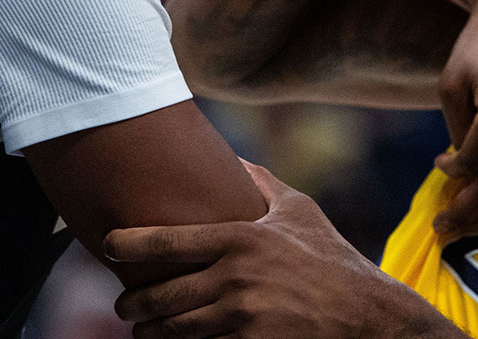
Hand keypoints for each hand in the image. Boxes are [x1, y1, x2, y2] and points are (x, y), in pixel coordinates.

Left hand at [106, 161, 459, 338]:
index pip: (166, 241)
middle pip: (159, 297)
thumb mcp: (300, 211)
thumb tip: (234, 156)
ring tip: (143, 330)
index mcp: (240, 239)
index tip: (107, 245)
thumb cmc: (332, 260)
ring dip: (151, 335)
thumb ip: (261, 183)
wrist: (369, 317)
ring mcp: (242, 320)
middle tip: (125, 306)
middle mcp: (235, 280)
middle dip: (132, 305)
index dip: (127, 244)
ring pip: (172, 333)